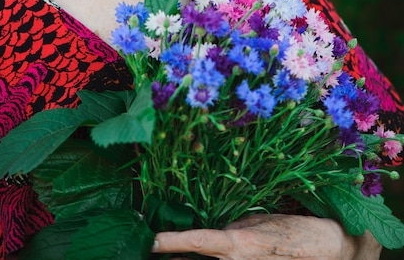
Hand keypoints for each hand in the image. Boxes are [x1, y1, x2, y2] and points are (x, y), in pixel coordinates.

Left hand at [152, 214, 381, 259]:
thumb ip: (233, 229)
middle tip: (154, 249)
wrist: (324, 249)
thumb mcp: (259, 221)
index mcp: (237, 244)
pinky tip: (194, 256)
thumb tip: (213, 232)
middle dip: (174, 257)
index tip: (152, 241)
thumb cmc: (293, 231)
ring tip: (168, 252)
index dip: (172, 242)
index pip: (198, 241)